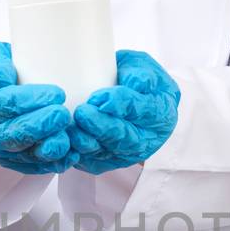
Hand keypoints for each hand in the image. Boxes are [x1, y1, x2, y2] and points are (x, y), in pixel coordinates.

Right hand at [0, 41, 78, 174]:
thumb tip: (3, 76)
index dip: (26, 100)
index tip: (54, 93)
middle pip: (11, 134)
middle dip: (39, 126)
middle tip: (62, 114)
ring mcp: (0, 150)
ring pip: (24, 154)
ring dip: (47, 148)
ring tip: (67, 137)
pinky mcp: (15, 161)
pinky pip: (34, 166)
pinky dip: (53, 163)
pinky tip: (71, 155)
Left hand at [69, 50, 180, 174]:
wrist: (132, 99)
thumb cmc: (137, 79)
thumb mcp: (143, 67)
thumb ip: (140, 73)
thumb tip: (133, 82)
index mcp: (161, 113)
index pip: (143, 110)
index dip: (121, 104)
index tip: (99, 97)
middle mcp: (148, 138)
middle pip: (125, 137)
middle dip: (102, 127)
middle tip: (82, 113)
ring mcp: (129, 153)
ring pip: (108, 153)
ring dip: (88, 143)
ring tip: (71, 130)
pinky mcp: (110, 162)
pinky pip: (94, 163)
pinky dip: (79, 157)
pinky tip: (67, 145)